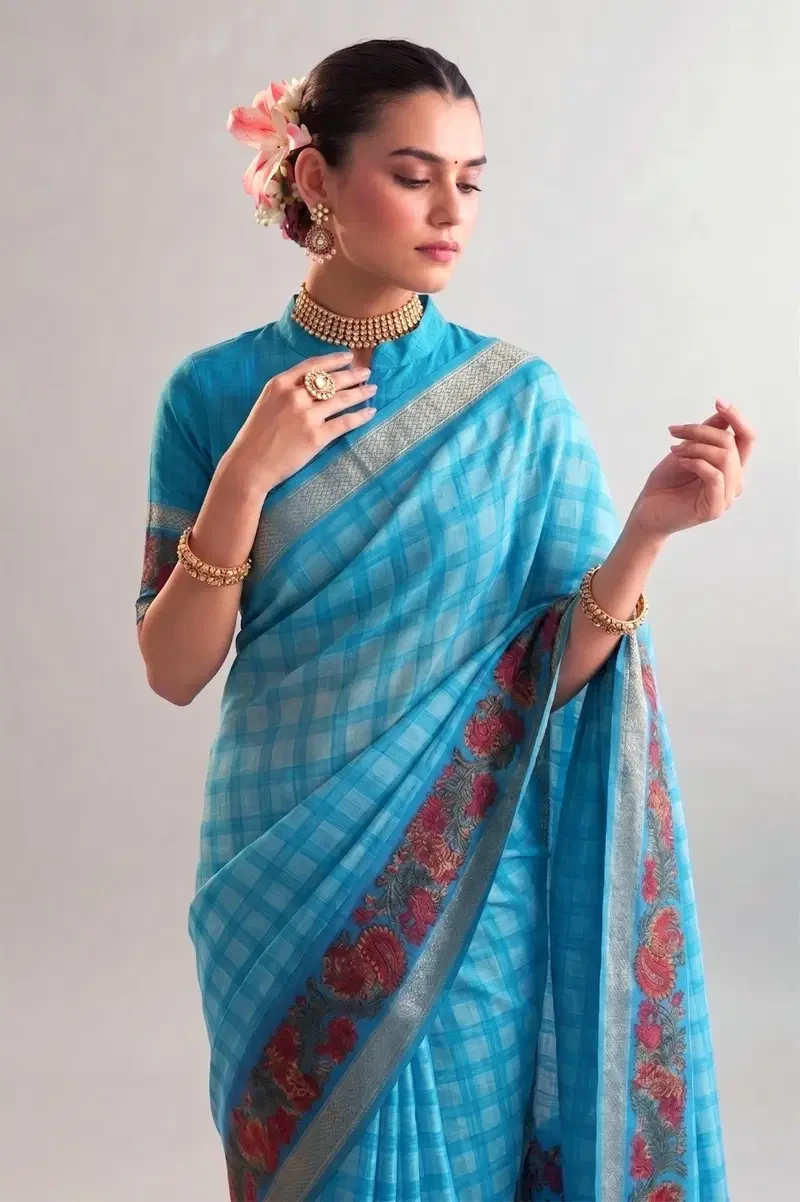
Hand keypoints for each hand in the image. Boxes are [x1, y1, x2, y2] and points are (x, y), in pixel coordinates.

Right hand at [220, 351, 377, 496]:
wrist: (249, 464)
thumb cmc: (255, 436)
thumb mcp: (266, 403)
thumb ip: (287, 391)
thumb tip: (313, 384)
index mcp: (280, 384)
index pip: (313, 365)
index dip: (334, 359)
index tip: (348, 356)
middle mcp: (294, 396)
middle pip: (331, 380)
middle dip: (352, 374)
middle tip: (366, 372)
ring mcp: (306, 416)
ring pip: (342, 398)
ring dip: (361, 392)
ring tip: (372, 389)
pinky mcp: (316, 436)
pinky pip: (345, 422)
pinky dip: (360, 416)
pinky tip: (370, 412)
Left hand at [628, 400, 755, 540]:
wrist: (646, 511)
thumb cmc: (665, 483)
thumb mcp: (686, 450)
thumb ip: (706, 435)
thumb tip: (724, 414)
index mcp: (731, 467)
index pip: (746, 438)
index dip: (736, 417)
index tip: (718, 401)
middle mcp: (734, 482)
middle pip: (732, 443)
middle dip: (701, 431)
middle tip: (675, 432)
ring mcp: (726, 497)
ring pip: (725, 457)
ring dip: (696, 447)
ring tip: (675, 450)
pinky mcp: (715, 509)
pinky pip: (715, 476)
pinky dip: (696, 462)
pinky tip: (680, 461)